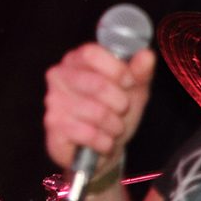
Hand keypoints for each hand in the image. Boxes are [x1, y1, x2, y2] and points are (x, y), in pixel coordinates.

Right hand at [43, 42, 155, 177]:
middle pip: (98, 84)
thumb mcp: (133, 90)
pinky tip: (102, 141)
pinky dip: (104, 142)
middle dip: (121, 103)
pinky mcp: (53, 125)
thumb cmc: (114, 112)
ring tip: (112, 128)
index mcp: (76, 59)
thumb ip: (140, 72)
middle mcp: (59, 75)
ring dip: (114, 126)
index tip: (128, 82)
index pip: (91, 53)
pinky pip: (89, 134)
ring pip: (97, 113)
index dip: (117, 69)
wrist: (102, 147)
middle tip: (121, 109)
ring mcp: (53, 100)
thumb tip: (146, 55)